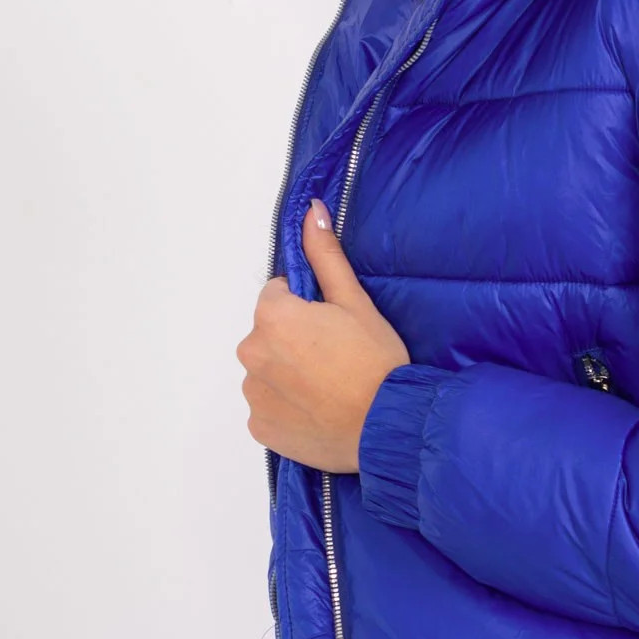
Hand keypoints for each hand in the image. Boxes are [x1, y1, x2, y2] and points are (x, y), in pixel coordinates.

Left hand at [238, 198, 410, 472]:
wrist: (387, 428)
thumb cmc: (375, 361)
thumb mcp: (355, 302)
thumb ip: (326, 256)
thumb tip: (310, 211)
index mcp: (271, 315)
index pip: (278, 296)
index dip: (308, 307)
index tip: (335, 327)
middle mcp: (251, 352)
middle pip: (269, 335)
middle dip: (294, 341)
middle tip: (336, 359)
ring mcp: (253, 394)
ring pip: (268, 371)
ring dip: (289, 375)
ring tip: (329, 389)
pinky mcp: (260, 427)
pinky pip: (269, 407)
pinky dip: (287, 408)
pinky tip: (318, 411)